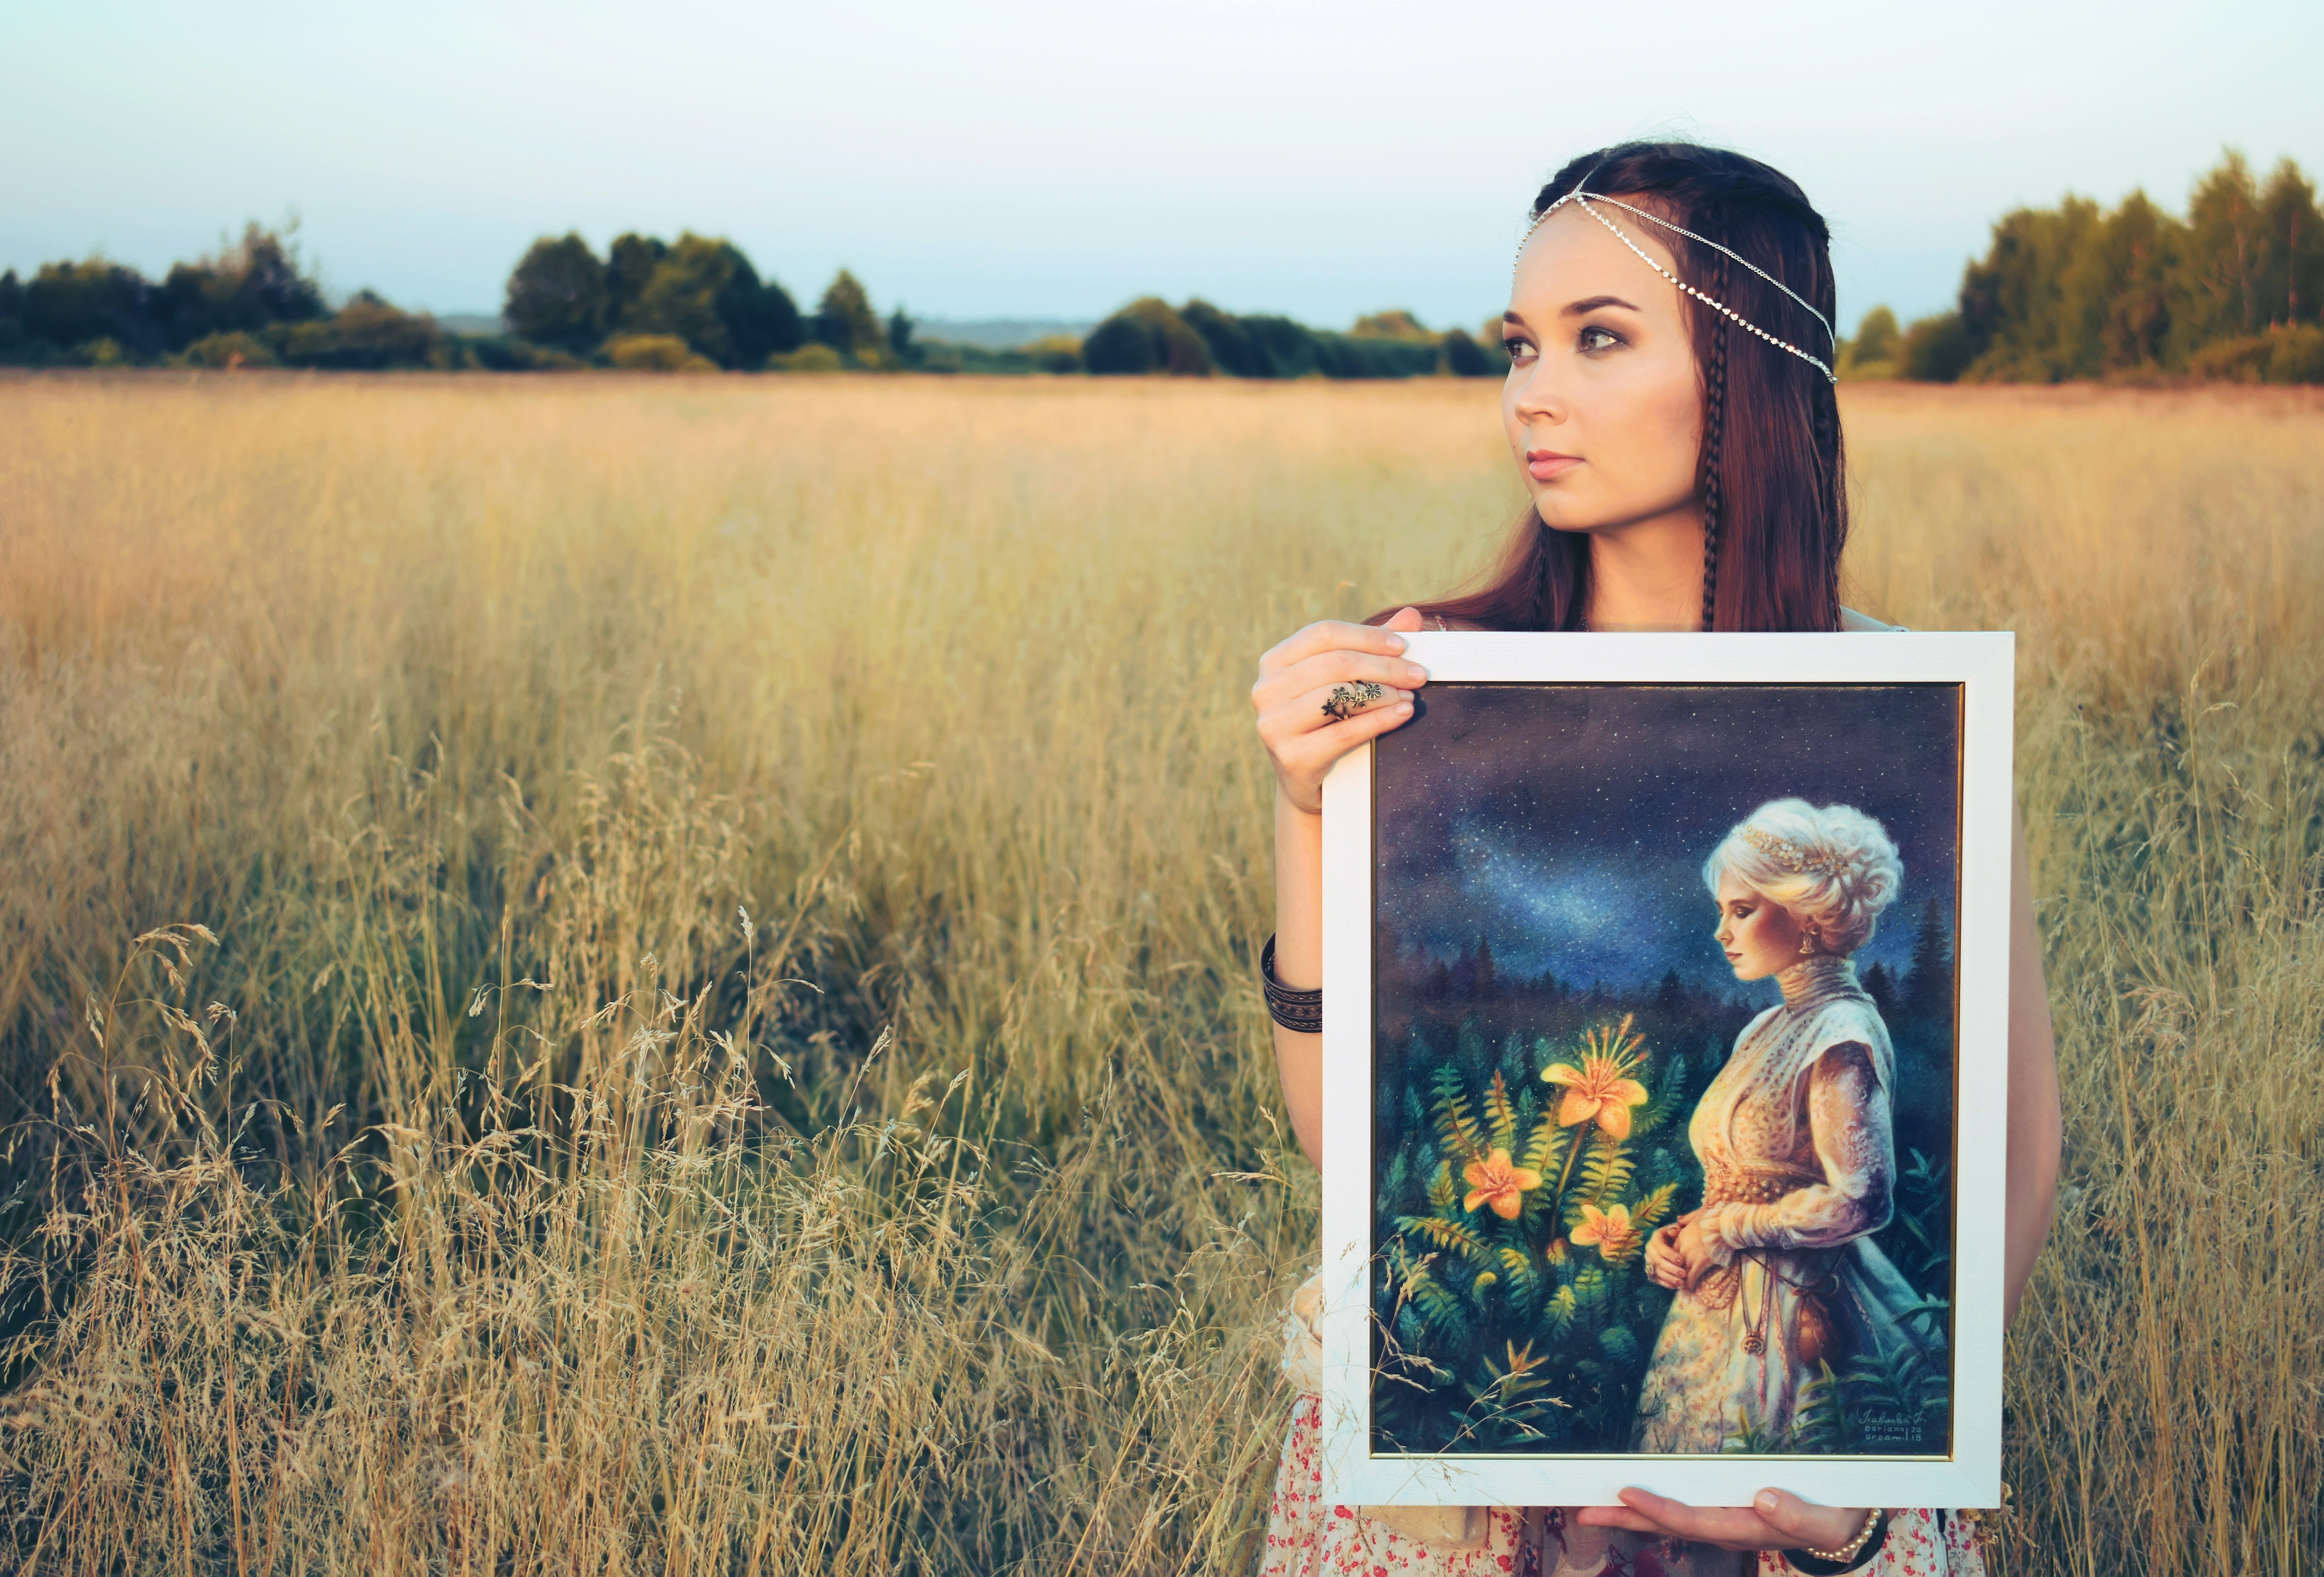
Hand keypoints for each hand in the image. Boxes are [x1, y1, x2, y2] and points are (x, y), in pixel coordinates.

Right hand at [1251, 607, 1429, 813]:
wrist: (1308, 779)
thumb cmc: (1327, 721)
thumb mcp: (1343, 681)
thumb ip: (1372, 648)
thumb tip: (1412, 616)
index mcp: (1275, 661)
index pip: (1324, 633)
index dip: (1367, 636)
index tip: (1403, 645)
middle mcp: (1267, 689)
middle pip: (1335, 663)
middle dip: (1385, 667)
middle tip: (1418, 674)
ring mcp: (1274, 724)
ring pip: (1339, 696)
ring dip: (1383, 693)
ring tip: (1410, 696)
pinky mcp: (1291, 756)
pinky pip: (1345, 732)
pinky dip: (1380, 721)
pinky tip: (1402, 714)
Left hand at [1574, 1487, 1870, 1554]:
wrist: (1848, 1527)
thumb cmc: (1838, 1518)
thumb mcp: (1829, 1521)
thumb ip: (1799, 1515)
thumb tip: (1764, 1498)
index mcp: (1749, 1529)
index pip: (1695, 1521)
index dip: (1659, 1509)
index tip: (1625, 1492)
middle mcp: (1730, 1530)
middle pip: (1671, 1525)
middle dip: (1626, 1517)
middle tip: (1581, 1508)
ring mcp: (1727, 1524)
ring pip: (1673, 1520)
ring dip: (1633, 1514)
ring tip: (1593, 1505)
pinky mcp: (1729, 1515)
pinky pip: (1685, 1511)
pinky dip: (1655, 1507)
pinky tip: (1632, 1503)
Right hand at [1642, 1214, 1692, 1288]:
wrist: (1676, 1244)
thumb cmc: (1680, 1236)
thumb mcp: (1679, 1229)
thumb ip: (1677, 1228)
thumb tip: (1674, 1230)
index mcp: (1656, 1238)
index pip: (1660, 1247)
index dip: (1670, 1255)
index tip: (1682, 1261)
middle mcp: (1649, 1250)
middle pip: (1657, 1261)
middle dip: (1671, 1268)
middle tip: (1684, 1274)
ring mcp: (1649, 1261)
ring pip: (1656, 1271)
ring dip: (1669, 1278)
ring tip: (1681, 1283)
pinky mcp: (1651, 1271)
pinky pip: (1656, 1279)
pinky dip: (1666, 1283)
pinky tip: (1676, 1286)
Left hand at [1673, 1213, 1721, 1290]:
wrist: (1724, 1226)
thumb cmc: (1713, 1218)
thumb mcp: (1696, 1215)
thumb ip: (1686, 1219)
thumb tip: (1678, 1218)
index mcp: (1681, 1236)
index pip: (1671, 1251)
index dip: (1673, 1259)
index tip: (1675, 1263)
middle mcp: (1683, 1247)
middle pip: (1674, 1263)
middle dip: (1675, 1271)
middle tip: (1676, 1278)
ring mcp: (1690, 1256)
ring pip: (1681, 1272)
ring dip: (1681, 1279)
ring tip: (1682, 1285)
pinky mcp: (1700, 1264)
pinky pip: (1691, 1277)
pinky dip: (1690, 1284)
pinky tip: (1690, 1288)